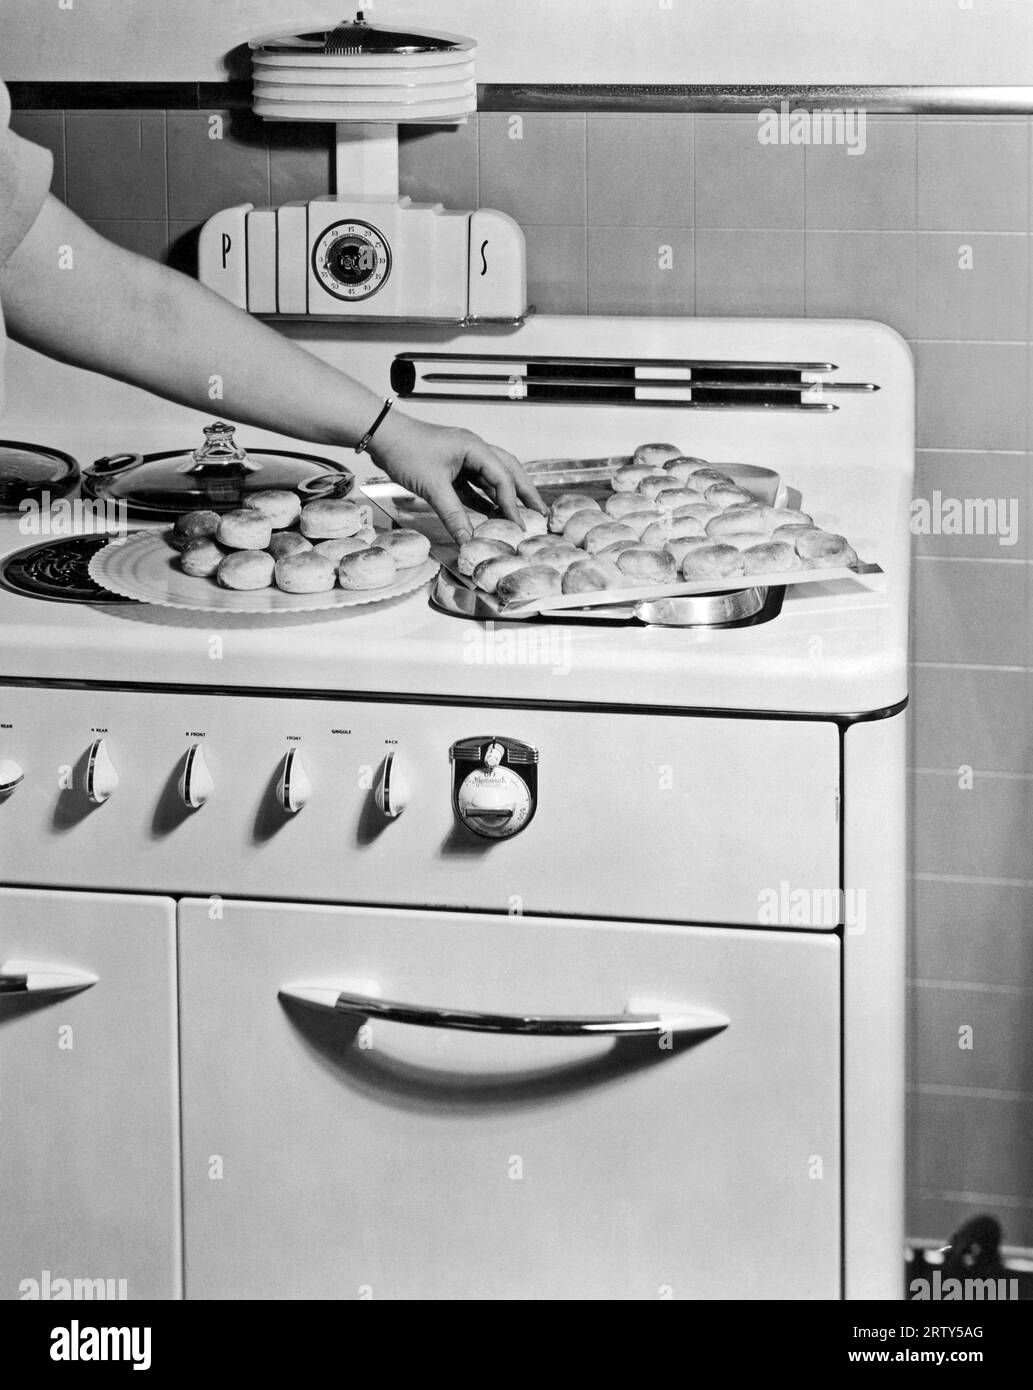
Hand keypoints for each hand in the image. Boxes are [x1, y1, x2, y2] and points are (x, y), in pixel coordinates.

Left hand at [367, 411, 545, 543]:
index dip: (513, 503)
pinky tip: (490, 514)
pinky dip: (484, 499)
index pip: (503, 478)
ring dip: (506, 497)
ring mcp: (463, 458)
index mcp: (475, 448)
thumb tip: (468, 540)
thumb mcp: (433, 487)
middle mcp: (474, 450)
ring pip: (492, 479)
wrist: (382, 436)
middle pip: (508, 472)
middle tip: (541, 513)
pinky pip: (474, 485)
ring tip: (520, 516)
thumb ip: (453, 515)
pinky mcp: (452, 467)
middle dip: (525, 493)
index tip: (519, 524)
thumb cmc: (406, 449)